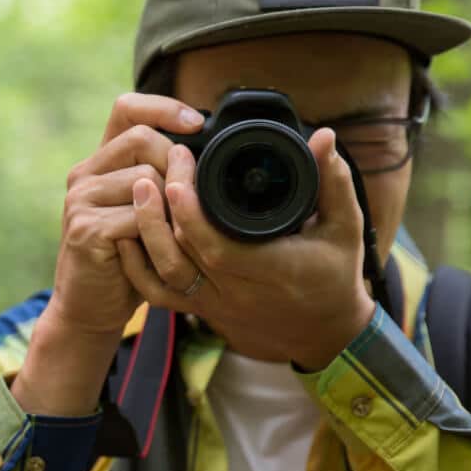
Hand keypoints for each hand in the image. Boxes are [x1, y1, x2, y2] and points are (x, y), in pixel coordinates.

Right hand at [43, 93, 204, 336]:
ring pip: (146, 179)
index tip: (199, 124)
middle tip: (187, 201)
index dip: (164, 108)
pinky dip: (157, 234)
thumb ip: (162, 178)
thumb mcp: (147, 212)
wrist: (91, 307)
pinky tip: (155, 251)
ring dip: (169, 207)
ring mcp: (80, 199)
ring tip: (170, 234)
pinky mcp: (85, 227)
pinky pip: (138, 216)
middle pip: (142, 138)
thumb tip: (206, 149)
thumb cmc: (127, 260)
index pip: (127, 107)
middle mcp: (84, 173)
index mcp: (99, 163)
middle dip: (174, 165)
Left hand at [118, 127, 375, 370]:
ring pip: (165, 274)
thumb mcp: (345, 228)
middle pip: (184, 255)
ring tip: (140, 188)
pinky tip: (126, 234)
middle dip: (164, 211)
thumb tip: (324, 136)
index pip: (219, 249)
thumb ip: (332, 181)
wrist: (324, 333)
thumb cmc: (336, 276)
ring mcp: (214, 305)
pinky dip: (137, 266)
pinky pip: (157, 293)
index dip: (192, 217)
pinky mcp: (200, 311)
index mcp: (272, 272)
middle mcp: (237, 294)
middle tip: (160, 167)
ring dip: (146, 233)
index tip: (178, 178)